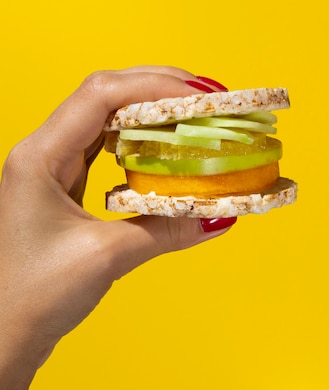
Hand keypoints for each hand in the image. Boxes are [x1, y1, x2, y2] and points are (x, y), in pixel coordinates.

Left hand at [0, 66, 235, 387]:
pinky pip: (110, 146)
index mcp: (41, 155)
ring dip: (153, 110)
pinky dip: (144, 139)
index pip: (101, 94)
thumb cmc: (29, 296)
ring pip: (108, 118)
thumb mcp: (104, 258)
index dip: (154, 85)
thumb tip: (218, 217)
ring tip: (195, 113)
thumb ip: (164, 231)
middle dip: (160, 89)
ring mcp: (55, 166)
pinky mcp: (67, 185)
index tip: (201, 96)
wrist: (1, 334)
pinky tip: (169, 146)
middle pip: (106, 95)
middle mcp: (45, 150)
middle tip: (209, 98)